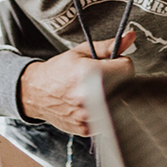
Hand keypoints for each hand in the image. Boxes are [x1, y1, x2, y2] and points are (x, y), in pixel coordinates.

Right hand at [19, 33, 135, 135]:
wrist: (36, 92)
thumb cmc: (58, 71)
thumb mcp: (81, 52)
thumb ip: (108, 46)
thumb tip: (130, 37)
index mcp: (89, 73)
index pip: (127, 68)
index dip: (120, 64)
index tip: (111, 65)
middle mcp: (88, 97)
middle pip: (124, 87)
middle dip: (116, 80)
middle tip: (99, 78)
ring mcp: (87, 115)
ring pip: (117, 104)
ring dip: (109, 97)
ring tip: (93, 91)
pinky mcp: (86, 128)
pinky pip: (106, 118)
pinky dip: (101, 111)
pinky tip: (88, 104)